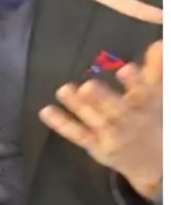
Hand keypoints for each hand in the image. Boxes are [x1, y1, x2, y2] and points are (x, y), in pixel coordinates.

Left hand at [39, 41, 162, 200]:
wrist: (154, 162)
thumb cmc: (150, 117)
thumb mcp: (155, 95)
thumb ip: (155, 69)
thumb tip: (159, 42)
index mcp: (146, 104)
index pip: (143, 91)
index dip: (134, 81)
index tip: (125, 69)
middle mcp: (129, 119)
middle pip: (116, 108)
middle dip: (102, 98)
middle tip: (88, 86)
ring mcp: (112, 134)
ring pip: (94, 119)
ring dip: (78, 106)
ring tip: (63, 90)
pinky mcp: (96, 145)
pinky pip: (78, 134)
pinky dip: (62, 123)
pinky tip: (46, 111)